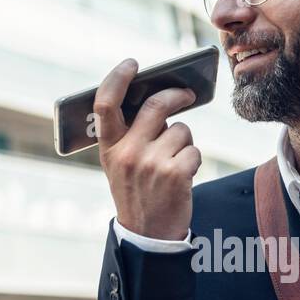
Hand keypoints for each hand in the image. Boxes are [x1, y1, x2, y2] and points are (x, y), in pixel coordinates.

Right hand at [94, 59, 200, 240]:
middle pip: (156, 106)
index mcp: (109, 148)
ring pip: (181, 130)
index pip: (105, 103)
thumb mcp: (119, 164)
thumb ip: (128, 134)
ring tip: (173, 163)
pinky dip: (193, 160)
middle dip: (176, 95)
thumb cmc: (136, 192)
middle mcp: (127, 153)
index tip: (132, 64)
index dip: (118, 78)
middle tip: (186, 94)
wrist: (148, 235)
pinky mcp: (175, 174)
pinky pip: (194, 150)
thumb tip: (156, 97)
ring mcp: (151, 163)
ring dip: (184, 142)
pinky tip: (182, 176)